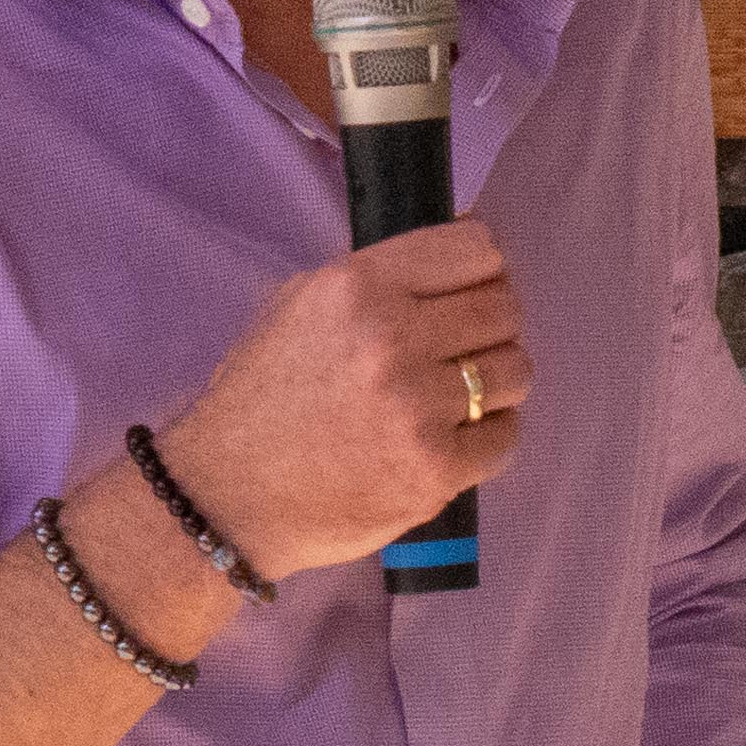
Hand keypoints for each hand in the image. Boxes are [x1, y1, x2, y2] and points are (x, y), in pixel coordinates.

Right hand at [148, 220, 528, 582]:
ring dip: (495, 382)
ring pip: (516, 370)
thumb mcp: (296, 305)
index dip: (483, 268)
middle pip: (504, 307)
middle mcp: (392, 338)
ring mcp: (418, 408)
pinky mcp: (436, 470)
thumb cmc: (261, 397)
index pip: (476, 249)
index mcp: (357, 287)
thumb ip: (374, 279)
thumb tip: (454, 265)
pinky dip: (488, 436)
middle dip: (491, 325)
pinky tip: (451, 438)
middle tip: (462, 348)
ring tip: (456, 396)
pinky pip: (507, 436)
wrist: (230, 495)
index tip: (474, 287)